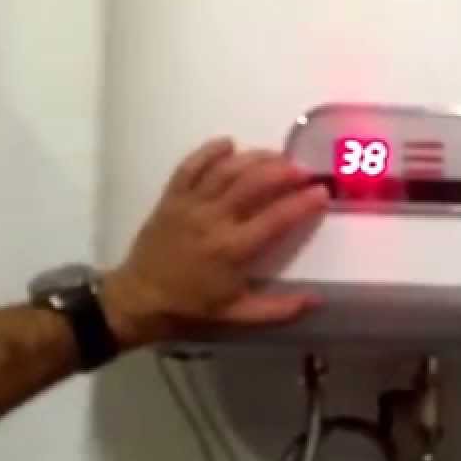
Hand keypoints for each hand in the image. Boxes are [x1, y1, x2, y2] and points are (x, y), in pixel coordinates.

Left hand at [101, 137, 328, 346]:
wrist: (139, 300)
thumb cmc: (192, 308)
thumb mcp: (238, 316)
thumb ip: (279, 308)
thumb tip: (317, 301)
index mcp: (233, 250)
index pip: (276, 218)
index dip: (303, 202)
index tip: (322, 191)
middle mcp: (213, 221)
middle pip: (253, 183)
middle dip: (283, 171)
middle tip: (303, 169)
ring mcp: (190, 205)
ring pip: (226, 170)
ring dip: (254, 158)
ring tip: (276, 155)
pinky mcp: (171, 198)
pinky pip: (190, 167)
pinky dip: (209, 151)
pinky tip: (229, 144)